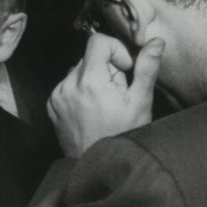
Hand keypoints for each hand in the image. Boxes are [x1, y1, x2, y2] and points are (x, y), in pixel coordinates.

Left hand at [48, 35, 163, 157]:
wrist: (96, 164)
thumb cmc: (121, 135)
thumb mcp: (140, 102)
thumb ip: (146, 68)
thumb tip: (155, 42)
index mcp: (90, 81)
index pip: (97, 41)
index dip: (115, 50)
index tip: (124, 69)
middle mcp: (68, 85)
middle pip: (89, 58)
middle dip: (106, 69)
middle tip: (116, 93)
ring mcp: (57, 95)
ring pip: (77, 71)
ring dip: (92, 80)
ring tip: (103, 104)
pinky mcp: (51, 104)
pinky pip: (67, 85)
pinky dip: (79, 91)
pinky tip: (90, 109)